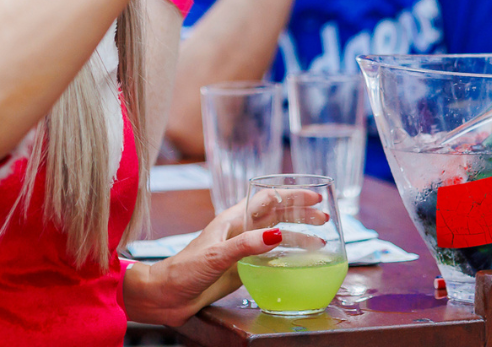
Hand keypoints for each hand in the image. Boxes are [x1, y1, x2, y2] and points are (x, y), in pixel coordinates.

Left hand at [123, 189, 327, 324]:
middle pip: (275, 216)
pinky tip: (299, 264)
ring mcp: (240, 249)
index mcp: (232, 219)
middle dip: (300, 215)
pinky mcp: (240, 268)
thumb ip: (245, 246)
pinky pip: (269, 259)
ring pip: (275, 237)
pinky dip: (287, 258)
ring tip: (321, 242)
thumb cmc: (184, 270)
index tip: (313, 197)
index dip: (290, 195)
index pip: (266, 199)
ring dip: (297, 236)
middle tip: (324, 218)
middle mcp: (238, 231)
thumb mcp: (216, 255)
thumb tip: (277, 234)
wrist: (167, 295)